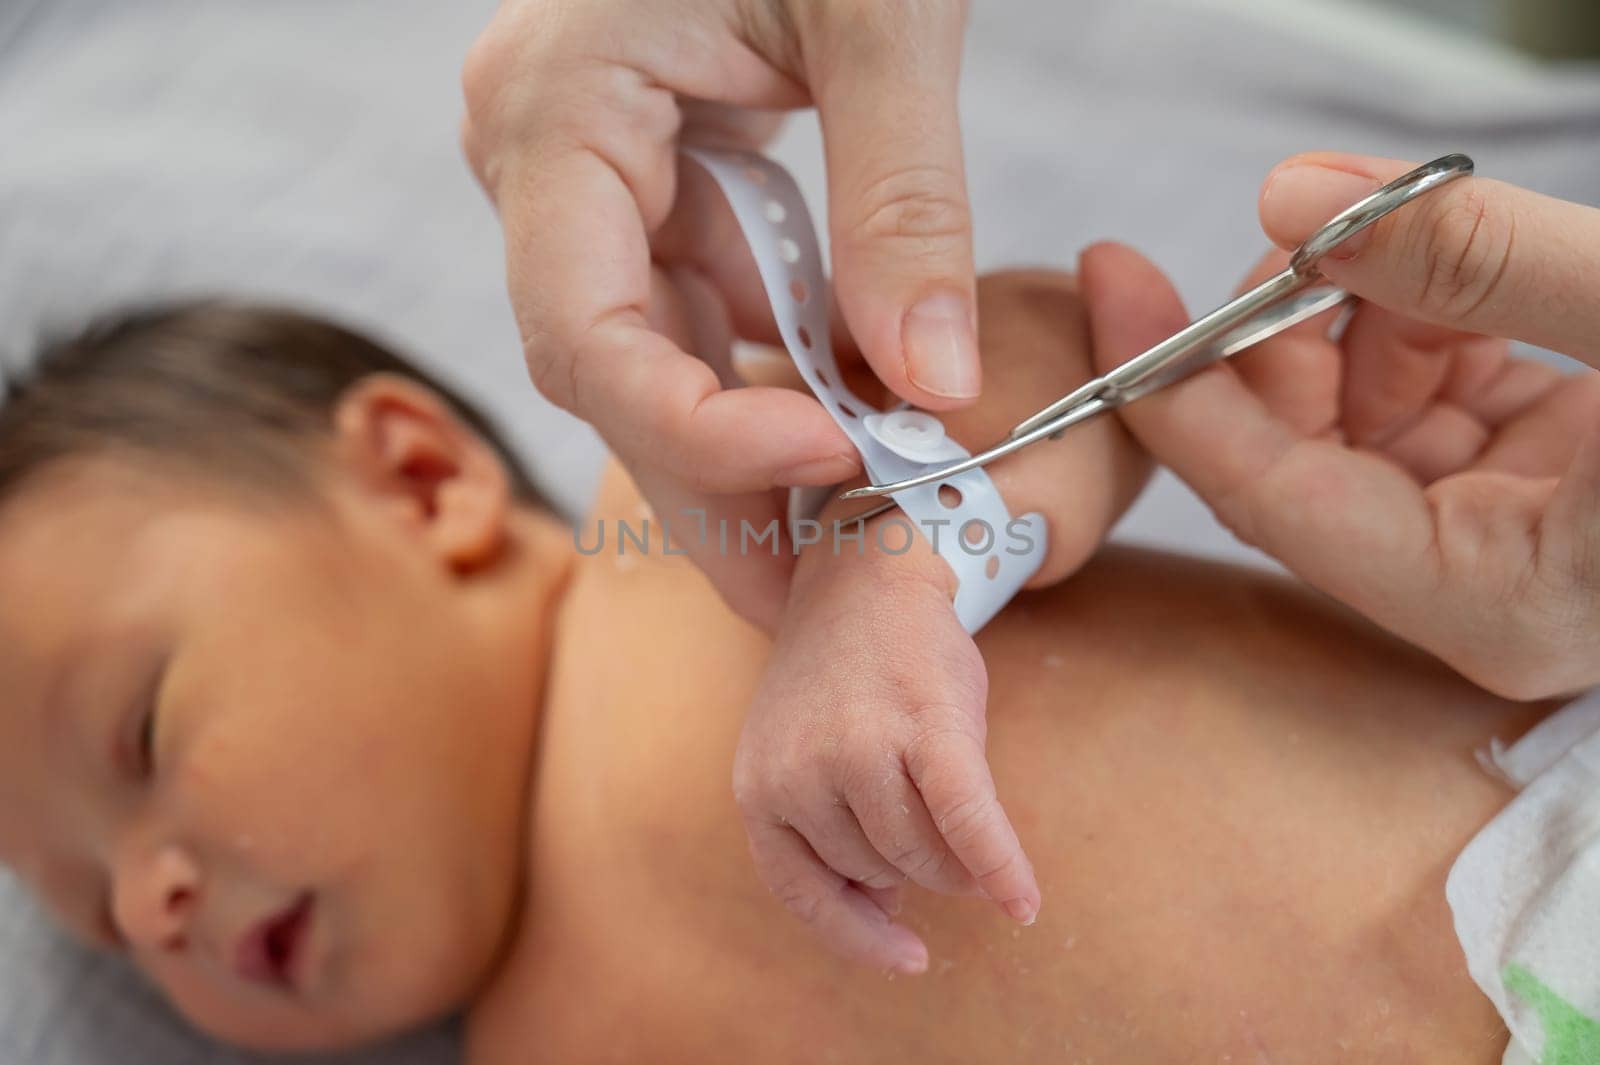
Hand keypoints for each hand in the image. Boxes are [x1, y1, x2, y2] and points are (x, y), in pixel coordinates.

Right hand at [461, 0, 980, 628]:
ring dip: (749, 461)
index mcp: (556, 106)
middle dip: (716, 496)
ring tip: (841, 554)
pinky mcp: (652, 188)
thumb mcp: (882, 11)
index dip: (697, 428)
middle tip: (813, 609)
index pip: (586, 328)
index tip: (832, 468)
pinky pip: (700, 313)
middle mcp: (543, 159)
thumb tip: (930, 386)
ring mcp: (590, 179)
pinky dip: (772, 385)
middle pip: (611, 376)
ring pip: (652, 362)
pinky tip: (845, 447)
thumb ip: (901, 197)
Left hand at [732, 525, 1038, 973]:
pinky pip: (968, 821)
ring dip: (955, 855)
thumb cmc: (843, 682)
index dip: (859, 933)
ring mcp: (860, 748)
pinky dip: (999, 867)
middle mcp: (799, 774)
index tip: (910, 957)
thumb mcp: (805, 757)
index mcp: (758, 787)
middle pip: (879, 868)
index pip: (804, 892)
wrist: (866, 575)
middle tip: (936, 821)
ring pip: (924, 852)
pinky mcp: (926, 725)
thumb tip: (885, 905)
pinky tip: (1023, 904)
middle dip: (918, 863)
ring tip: (963, 814)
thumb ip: (830, 830)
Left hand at [1078, 153, 1599, 697]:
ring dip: (1349, 311)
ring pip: (1355, 412)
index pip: (1272, 496)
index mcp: (1491, 601)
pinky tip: (1430, 264)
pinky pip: (1422, 388)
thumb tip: (1290, 197)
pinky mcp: (1534, 466)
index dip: (1177, 386)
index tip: (1112, 281)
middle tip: (1291, 222)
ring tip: (1389, 228)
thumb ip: (1478, 261)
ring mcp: (1504, 527)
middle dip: (1275, 331)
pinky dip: (1410, 315)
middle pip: (1299, 454)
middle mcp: (1479, 582)